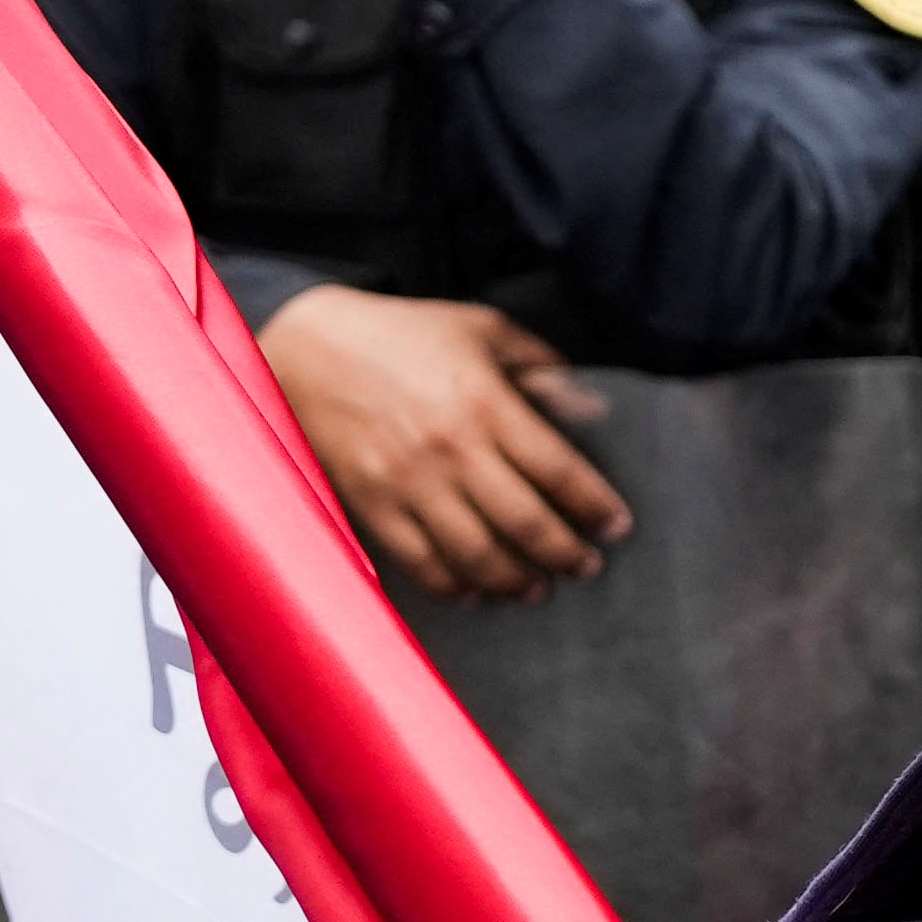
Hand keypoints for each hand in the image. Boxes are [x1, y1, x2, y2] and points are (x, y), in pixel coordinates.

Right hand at [258, 284, 630, 601]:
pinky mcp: (373, 503)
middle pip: (526, 522)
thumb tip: (591, 405)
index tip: (616, 527)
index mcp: (485, 403)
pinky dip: (455, 587)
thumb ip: (541, 365)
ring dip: (517, 581)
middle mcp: (451, 449)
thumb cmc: (402, 334)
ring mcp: (409, 482)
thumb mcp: (480, 328)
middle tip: (586, 567)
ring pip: (477, 554)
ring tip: (538, 588)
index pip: (559, 470)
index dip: (595, 506)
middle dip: (566, 554)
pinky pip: (421, 562)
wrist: (305, 346)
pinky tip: (478, 593)